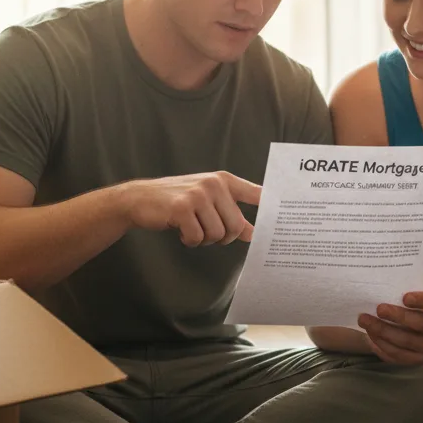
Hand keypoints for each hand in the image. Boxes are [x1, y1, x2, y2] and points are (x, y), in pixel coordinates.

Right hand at [127, 171, 261, 246]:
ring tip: (192, 229)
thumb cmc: (177, 201)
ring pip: (217, 234)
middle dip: (224, 237)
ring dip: (204, 239)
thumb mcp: (208, 202)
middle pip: (237, 226)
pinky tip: (180, 230)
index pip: (256, 193)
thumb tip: (253, 232)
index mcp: (224, 180)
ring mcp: (198, 195)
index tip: (283, 218)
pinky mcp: (182, 208)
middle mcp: (214, 184)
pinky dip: (190, 241)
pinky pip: (197, 238)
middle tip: (208, 233)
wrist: (140, 198)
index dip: (271, 206)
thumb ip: (231, 214)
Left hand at [357, 291, 422, 365]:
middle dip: (398, 316)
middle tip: (379, 309)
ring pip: (406, 342)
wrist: (414, 329)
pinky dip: (382, 345)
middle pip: (421, 324)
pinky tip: (370, 335)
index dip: (421, 300)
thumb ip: (398, 293)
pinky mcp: (416, 358)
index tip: (405, 297)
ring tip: (365, 321)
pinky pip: (398, 355)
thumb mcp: (408, 297)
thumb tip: (377, 289)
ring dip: (383, 331)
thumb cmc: (407, 307)